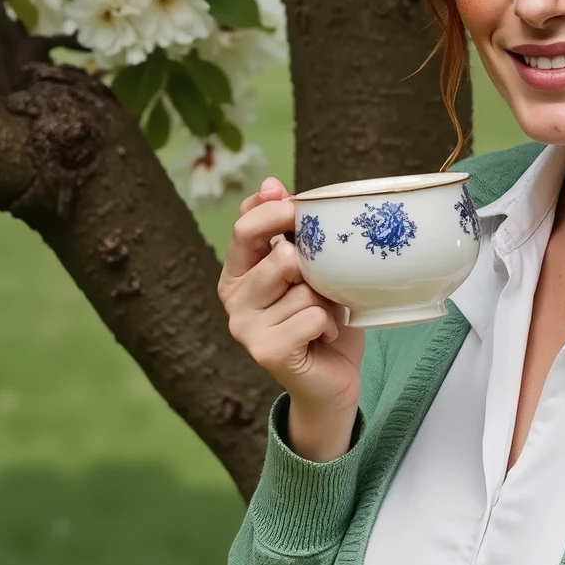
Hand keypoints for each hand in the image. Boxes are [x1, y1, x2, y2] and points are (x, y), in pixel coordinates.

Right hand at [219, 177, 364, 461]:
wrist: (332, 381)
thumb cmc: (321, 320)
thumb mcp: (309, 269)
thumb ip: (288, 232)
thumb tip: (269, 183)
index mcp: (237, 273)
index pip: (244, 228)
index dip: (272, 212)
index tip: (297, 208)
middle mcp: (232, 299)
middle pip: (279, 256)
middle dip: (315, 268)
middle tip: (324, 287)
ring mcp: (245, 327)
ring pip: (303, 287)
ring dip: (327, 300)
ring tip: (323, 316)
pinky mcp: (265, 352)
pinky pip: (312, 315)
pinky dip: (329, 324)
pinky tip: (322, 337)